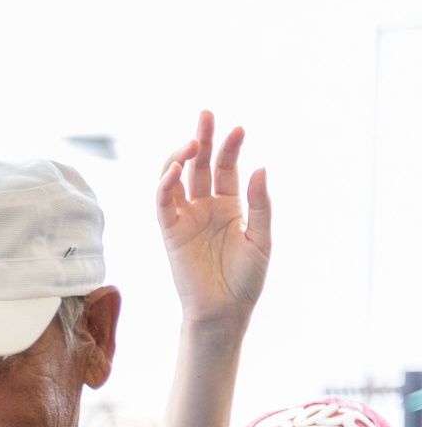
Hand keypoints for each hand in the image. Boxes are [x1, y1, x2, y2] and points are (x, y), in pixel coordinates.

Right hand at [157, 110, 269, 343]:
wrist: (224, 311)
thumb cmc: (246, 280)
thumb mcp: (262, 237)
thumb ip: (260, 203)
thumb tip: (259, 168)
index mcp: (229, 207)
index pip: (225, 168)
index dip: (230, 147)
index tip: (238, 129)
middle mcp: (204, 208)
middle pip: (200, 166)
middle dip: (202, 139)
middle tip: (206, 115)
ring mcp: (185, 219)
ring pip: (177, 180)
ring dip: (181, 158)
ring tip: (193, 142)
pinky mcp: (169, 233)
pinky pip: (163, 204)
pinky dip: (166, 185)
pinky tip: (176, 169)